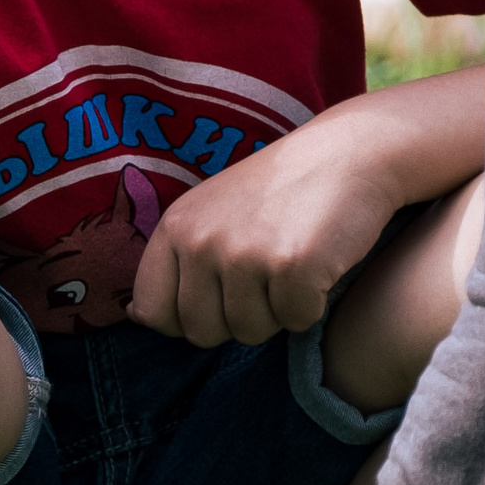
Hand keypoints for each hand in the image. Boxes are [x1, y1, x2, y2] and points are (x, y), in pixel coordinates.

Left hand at [128, 121, 404, 347]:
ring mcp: (245, 255)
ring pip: (251, 331)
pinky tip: (320, 261)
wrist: (349, 152)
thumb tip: (136, 317)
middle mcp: (201, 241)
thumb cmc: (282, 188)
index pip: (153, 311)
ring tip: (293, 259)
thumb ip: (176, 259)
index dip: (190, 314)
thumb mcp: (212, 211)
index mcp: (175, 227)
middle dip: (239, 316)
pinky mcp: (292, 267)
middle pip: (202, 332)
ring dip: (279, 310)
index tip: (222, 288)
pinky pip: (297, 322)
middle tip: (267, 270)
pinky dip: (314, 303)